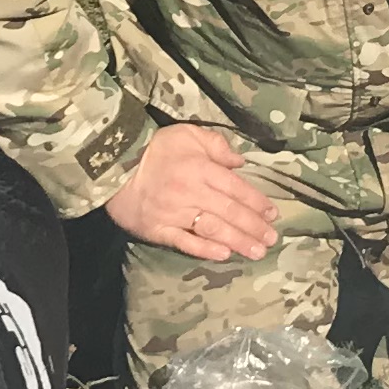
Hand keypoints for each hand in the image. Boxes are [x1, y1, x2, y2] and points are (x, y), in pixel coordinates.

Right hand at [105, 121, 280, 262]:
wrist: (114, 167)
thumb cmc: (155, 149)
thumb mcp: (187, 134)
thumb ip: (216, 144)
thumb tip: (240, 162)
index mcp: (200, 168)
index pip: (236, 188)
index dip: (257, 202)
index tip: (273, 214)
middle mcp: (191, 192)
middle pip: (229, 212)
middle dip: (254, 227)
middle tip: (272, 239)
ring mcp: (174, 213)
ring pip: (213, 230)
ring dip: (238, 241)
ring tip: (257, 252)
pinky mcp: (159, 230)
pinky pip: (185, 243)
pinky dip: (205, 250)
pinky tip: (223, 255)